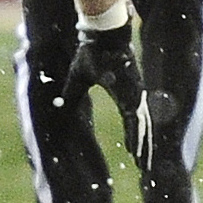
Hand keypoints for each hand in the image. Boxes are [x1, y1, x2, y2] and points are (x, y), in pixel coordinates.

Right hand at [64, 20, 153, 166]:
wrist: (101, 35)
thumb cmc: (92, 53)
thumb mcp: (78, 80)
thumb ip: (71, 95)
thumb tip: (58, 106)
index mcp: (123, 94)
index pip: (132, 122)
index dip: (133, 138)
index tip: (134, 154)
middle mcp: (133, 96)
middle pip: (141, 128)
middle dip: (142, 148)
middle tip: (143, 167)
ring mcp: (136, 95)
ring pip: (142, 127)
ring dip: (142, 147)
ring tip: (142, 165)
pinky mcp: (135, 93)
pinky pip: (138, 120)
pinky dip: (138, 137)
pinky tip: (137, 150)